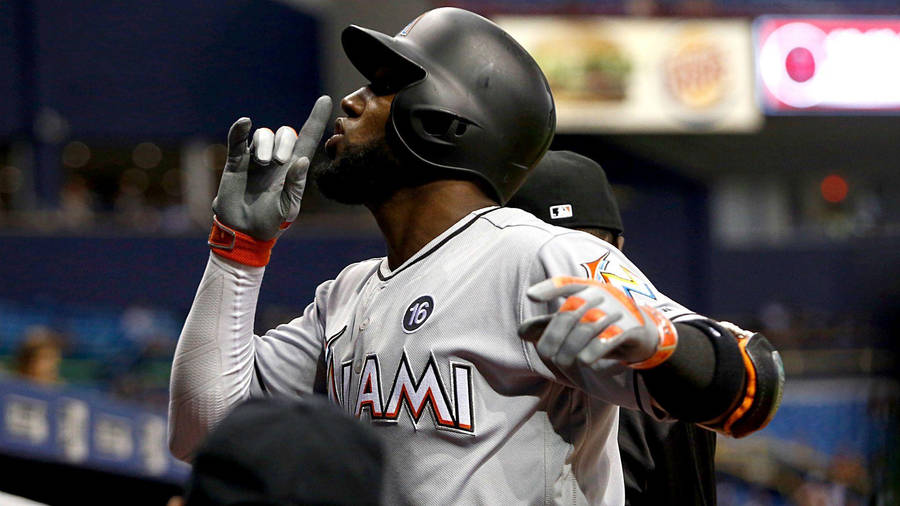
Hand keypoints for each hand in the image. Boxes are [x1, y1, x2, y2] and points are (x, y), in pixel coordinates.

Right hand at [212, 95, 331, 239]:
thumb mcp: (288, 208)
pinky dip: (240, 129)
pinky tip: (244, 123)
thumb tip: (301, 160)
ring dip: (265, 145)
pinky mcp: (236, 160)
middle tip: (279, 162)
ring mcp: (256, 157)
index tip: (326, 100)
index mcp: (295, 168)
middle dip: (284, 142)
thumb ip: (295, 186)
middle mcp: (277, 158)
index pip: (309, 138)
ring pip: (264, 135)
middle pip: (286, 133)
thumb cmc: (271, 222)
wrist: (243, 231)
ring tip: (262, 163)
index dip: (317, 120)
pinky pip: (238, 138)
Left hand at [519, 277, 676, 371]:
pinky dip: (593, 351)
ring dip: (571, 348)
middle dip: (555, 336)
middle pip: (570, 312)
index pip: (566, 283)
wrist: (644, 336)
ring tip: (563, 362)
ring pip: (586, 327)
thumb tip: (520, 331)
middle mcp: (602, 295)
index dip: (549, 288)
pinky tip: (584, 361)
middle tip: (547, 355)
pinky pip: (608, 339)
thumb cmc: (604, 325)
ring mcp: (617, 310)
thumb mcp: (577, 323)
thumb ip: (550, 325)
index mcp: (588, 289)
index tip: (531, 296)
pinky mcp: (630, 328)